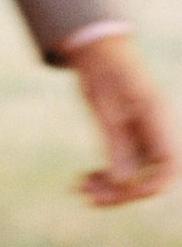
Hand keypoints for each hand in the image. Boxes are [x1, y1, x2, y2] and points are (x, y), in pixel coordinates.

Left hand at [66, 34, 177, 205]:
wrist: (97, 50)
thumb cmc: (103, 70)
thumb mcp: (106, 104)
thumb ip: (116, 141)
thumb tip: (122, 182)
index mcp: (158, 122)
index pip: (166, 170)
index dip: (145, 187)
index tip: (114, 191)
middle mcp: (156, 134)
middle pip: (150, 178)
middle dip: (120, 192)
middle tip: (87, 196)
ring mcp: (144, 137)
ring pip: (135, 176)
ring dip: (110, 187)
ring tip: (80, 188)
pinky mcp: (130, 138)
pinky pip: (124, 166)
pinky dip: (106, 176)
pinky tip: (84, 180)